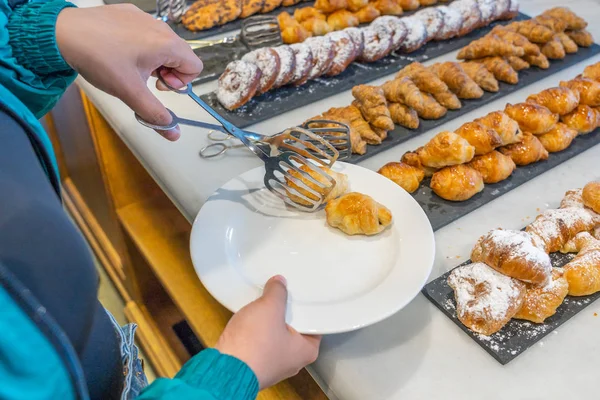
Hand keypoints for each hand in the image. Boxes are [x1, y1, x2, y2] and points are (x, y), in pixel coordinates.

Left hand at [55, 5, 202, 140]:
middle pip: (180, 55)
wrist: (63, 33)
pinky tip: (118, 51)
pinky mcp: (129, 12)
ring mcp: (144, 17)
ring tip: (129, 66)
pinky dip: (139, 44)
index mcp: (166, 45)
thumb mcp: (130, 93)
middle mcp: (160, 27)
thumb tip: (173, 132)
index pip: (194, 67)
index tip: (158, 85)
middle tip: (144, 78)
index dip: (179, 82)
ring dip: (153, 59)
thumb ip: (155, 114)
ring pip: (162, 43)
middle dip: (167, 71)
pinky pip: (145, 31)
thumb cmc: (98, 59)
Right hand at [215, 276, 320, 388]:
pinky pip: (260, 342)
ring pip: (276, 335)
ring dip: (269, 320)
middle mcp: (294, 361)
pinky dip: (256, 331)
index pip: (314, 323)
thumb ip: (278, 292)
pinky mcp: (254, 365)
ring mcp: (273, 365)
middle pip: (295, 328)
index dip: (307, 305)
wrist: (224, 370)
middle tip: (282, 291)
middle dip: (286, 311)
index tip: (301, 291)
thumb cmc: (255, 342)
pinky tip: (251, 318)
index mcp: (307, 350)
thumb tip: (280, 282)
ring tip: (265, 300)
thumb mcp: (270, 308)